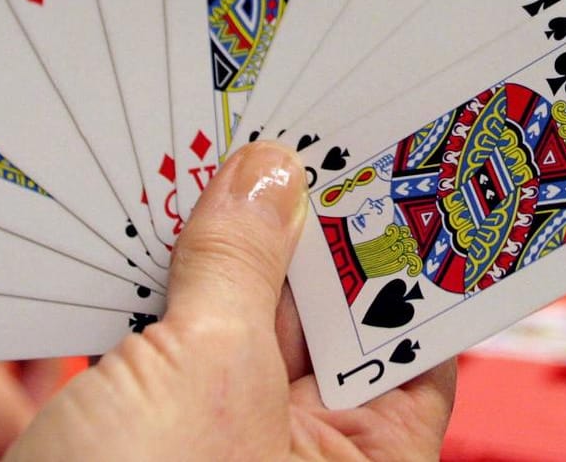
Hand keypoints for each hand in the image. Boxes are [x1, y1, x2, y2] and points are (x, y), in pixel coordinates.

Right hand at [7, 142, 455, 460]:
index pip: (411, 339)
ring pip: (241, 326)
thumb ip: (240, 266)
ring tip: (223, 152)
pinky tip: (156, 217)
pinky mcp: (154, 437)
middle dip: (303, 232)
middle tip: (295, 135)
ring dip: (223, 247)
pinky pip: (174, 346)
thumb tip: (269, 180)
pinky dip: (162, 286)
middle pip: (324, 322)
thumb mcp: (204, 371)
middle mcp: (301, 458)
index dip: (401, 251)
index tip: (387, 166)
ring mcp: (226, 446)